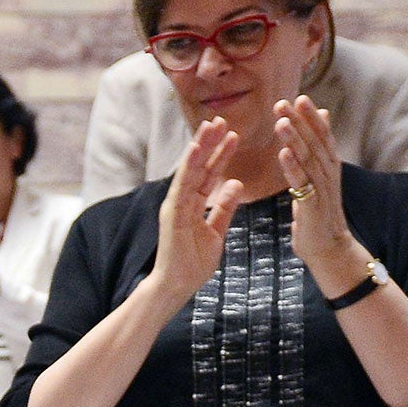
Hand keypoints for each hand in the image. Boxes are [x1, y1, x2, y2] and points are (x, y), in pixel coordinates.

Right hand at [150, 119, 242, 306]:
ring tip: (211, 125)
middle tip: (222, 119)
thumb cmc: (193, 265)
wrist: (177, 286)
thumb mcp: (217, 232)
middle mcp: (182, 201)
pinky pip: (181, 185)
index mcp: (193, 205)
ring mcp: (175, 206)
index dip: (221, 154)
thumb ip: (224, 207)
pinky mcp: (172, 213)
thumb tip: (235, 183)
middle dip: (210, 143)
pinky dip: (188, 166)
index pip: (209, 174)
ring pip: (189, 170)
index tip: (233, 135)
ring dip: (200, 146)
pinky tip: (196, 148)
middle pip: (198, 167)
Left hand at [274, 96, 369, 292]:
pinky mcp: (313, 205)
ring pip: (308, 159)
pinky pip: (301, 183)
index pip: (322, 136)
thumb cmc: (320, 212)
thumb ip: (319, 148)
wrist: (329, 247)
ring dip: (295, 139)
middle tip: (285, 101)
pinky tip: (283, 153)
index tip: (300, 97)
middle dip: (301, 122)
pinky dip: (293, 167)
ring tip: (281, 121)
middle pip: (315, 142)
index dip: (312, 117)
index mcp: (329, 166)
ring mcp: (322, 189)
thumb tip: (323, 116)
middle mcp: (328, 173)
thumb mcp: (321, 177)